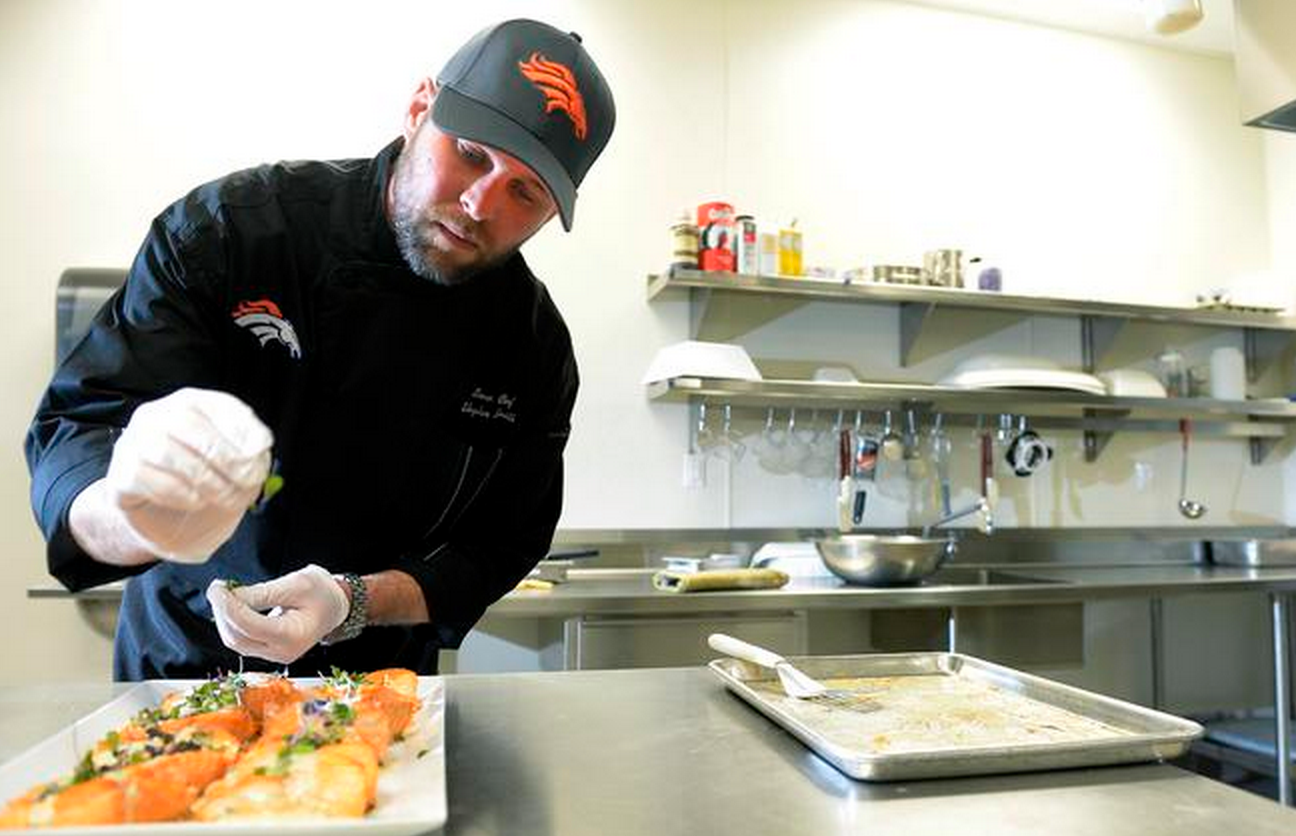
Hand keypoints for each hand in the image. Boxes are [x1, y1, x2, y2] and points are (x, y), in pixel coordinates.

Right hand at [105, 387, 272, 562]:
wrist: (159, 514)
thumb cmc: (201, 479)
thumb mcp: (231, 460)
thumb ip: (247, 450)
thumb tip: (258, 449)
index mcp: (190, 403)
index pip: (219, 405)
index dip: (244, 430)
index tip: (261, 452)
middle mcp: (157, 414)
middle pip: (189, 425)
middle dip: (226, 457)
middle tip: (249, 483)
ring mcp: (134, 442)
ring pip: (168, 452)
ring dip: (207, 480)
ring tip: (228, 498)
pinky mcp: (122, 474)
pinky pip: (150, 480)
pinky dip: (182, 494)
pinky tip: (197, 502)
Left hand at [206, 565, 349, 664]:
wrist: (336, 605)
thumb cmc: (321, 592)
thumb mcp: (296, 584)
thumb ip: (263, 593)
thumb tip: (230, 596)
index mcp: (293, 636)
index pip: (248, 626)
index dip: (227, 606)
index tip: (217, 587)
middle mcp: (282, 652)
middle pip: (238, 638)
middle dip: (222, 612)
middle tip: (218, 587)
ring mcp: (275, 655)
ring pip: (236, 642)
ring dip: (224, 619)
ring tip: (224, 595)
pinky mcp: (269, 651)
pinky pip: (242, 640)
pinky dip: (233, 623)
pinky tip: (232, 606)